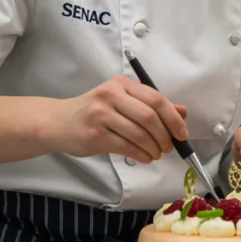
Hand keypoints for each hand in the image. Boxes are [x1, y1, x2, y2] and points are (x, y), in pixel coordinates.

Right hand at [55, 76, 188, 162]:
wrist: (58, 122)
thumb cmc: (94, 112)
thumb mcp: (122, 101)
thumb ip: (152, 105)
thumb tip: (182, 112)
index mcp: (122, 84)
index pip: (156, 99)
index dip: (173, 118)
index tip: (182, 133)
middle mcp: (111, 95)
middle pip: (150, 117)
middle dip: (165, 136)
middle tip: (169, 147)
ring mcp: (101, 115)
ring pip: (139, 134)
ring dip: (153, 148)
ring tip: (156, 154)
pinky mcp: (95, 135)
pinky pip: (126, 147)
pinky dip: (141, 155)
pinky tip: (144, 157)